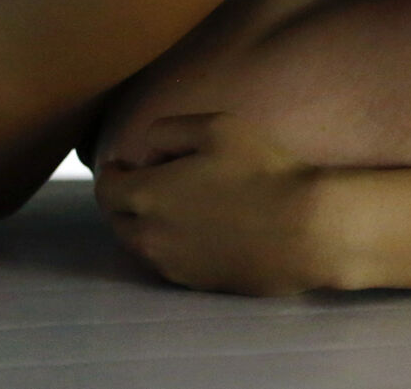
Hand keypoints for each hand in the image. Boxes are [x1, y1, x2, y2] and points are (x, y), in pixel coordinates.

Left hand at [96, 113, 328, 295]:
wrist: (304, 230)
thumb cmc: (261, 171)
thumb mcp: (215, 127)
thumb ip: (168, 130)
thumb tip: (146, 149)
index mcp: (147, 196)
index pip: (106, 189)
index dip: (112, 173)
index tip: (123, 163)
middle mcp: (150, 236)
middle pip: (118, 221)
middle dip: (125, 200)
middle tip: (146, 182)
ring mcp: (173, 265)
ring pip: (142, 244)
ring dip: (146, 224)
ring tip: (174, 205)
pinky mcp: (197, 283)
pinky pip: (170, 261)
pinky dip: (171, 244)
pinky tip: (198, 228)